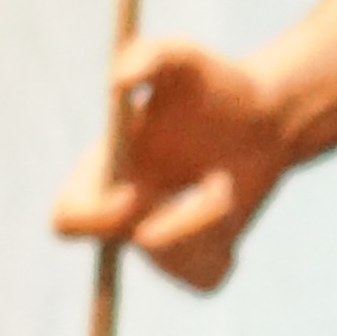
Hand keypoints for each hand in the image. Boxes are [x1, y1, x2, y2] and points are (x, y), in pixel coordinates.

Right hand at [53, 35, 306, 290]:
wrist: (268, 118)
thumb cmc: (217, 84)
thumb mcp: (185, 60)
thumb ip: (148, 57)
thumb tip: (118, 82)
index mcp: (102, 172)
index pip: (68, 218)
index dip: (93, 218)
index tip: (137, 194)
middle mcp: (122, 211)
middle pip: (116, 247)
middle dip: (171, 222)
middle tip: (213, 187)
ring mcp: (158, 240)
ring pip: (170, 264)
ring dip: (208, 221)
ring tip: (223, 183)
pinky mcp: (197, 260)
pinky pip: (204, 278)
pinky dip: (224, 244)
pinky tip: (229, 208)